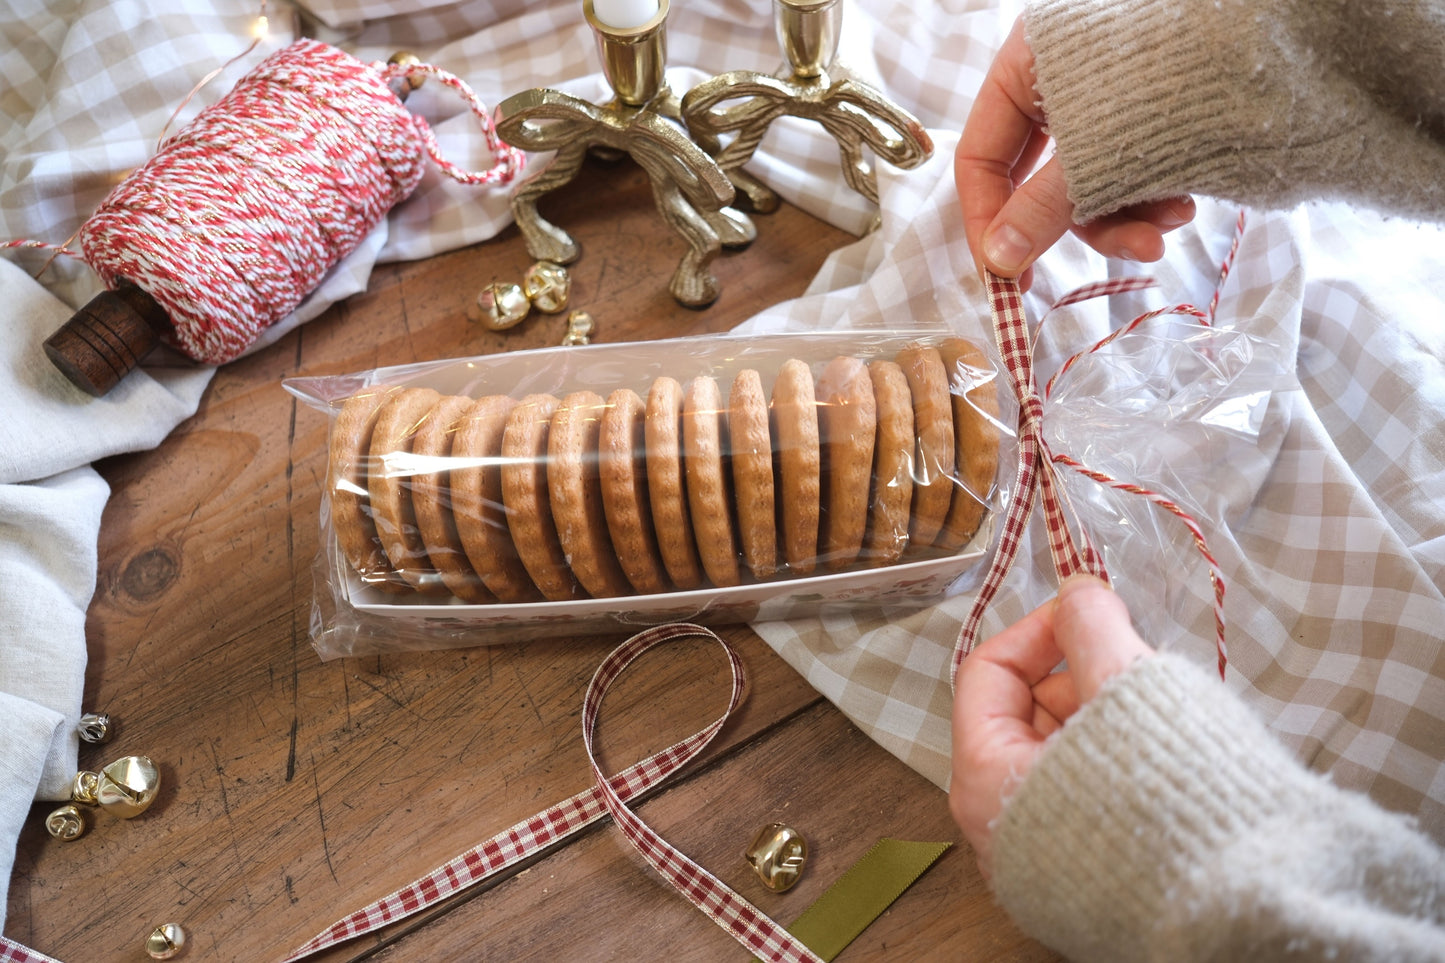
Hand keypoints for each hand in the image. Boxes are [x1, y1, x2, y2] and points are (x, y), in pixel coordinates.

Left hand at [949, 574, 1150, 877]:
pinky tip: (1174, 757)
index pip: (988, 673)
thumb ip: (1093, 627)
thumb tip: (1077, 590)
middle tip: (1140, 664)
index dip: (1039, 629)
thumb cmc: (1173, 800)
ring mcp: (1045, 858)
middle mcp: (1000, 829)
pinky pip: (1093, 795)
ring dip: (1112, 717)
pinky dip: (1125, 762)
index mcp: (985, 782)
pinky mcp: (1091, 877)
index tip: (1091, 609)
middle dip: (1083, 675)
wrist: (1242, 912)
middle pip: (1027, 712)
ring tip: (1165, 716)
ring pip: (1066, 752)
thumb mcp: (1127, 689)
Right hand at [955, 17, 1194, 289]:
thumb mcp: (1093, 151)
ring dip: (1129, 217)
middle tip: (1114, 264)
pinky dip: (1153, 196)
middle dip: (1085, 226)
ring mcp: (1106, 98)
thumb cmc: (1169, 70)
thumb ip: (1040, 210)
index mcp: (1023, 67)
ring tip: (1168, 230)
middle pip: (1042, 178)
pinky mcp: (1151, 112)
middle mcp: (1058, 81)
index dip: (988, 224)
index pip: (980, 158)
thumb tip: (997, 264)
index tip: (1007, 280)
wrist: (1272, 31)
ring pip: (1094, 181)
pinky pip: (1133, 169)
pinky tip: (1185, 205)